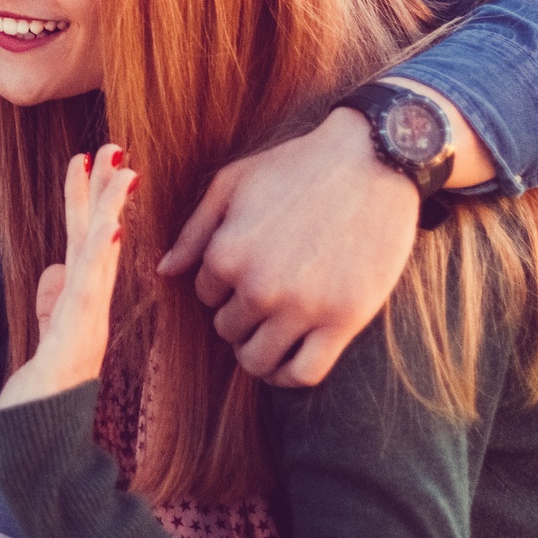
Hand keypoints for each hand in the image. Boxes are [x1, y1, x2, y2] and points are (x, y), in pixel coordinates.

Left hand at [0, 144, 136, 409]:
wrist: (43, 445)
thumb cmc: (43, 399)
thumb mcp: (46, 339)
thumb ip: (52, 304)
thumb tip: (54, 269)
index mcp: (81, 304)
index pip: (84, 242)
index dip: (87, 201)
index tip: (89, 161)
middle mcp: (90, 307)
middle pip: (97, 236)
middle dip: (104, 190)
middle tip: (113, 145)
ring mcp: (88, 318)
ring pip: (102, 252)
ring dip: (111, 208)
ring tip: (121, 167)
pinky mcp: (82, 333)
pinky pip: (93, 284)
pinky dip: (103, 252)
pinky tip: (112, 223)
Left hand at [156, 109, 416, 387]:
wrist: (372, 161)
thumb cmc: (297, 167)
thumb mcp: (232, 183)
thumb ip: (194, 231)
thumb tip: (164, 271)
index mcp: (226, 253)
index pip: (203, 294)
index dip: (222, 284)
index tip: (247, 268)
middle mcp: (258, 286)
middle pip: (228, 329)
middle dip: (239, 315)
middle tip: (265, 293)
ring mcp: (301, 308)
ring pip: (257, 360)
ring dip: (258, 349)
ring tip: (272, 329)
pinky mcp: (343, 322)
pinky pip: (303, 374)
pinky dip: (288, 376)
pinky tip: (289, 360)